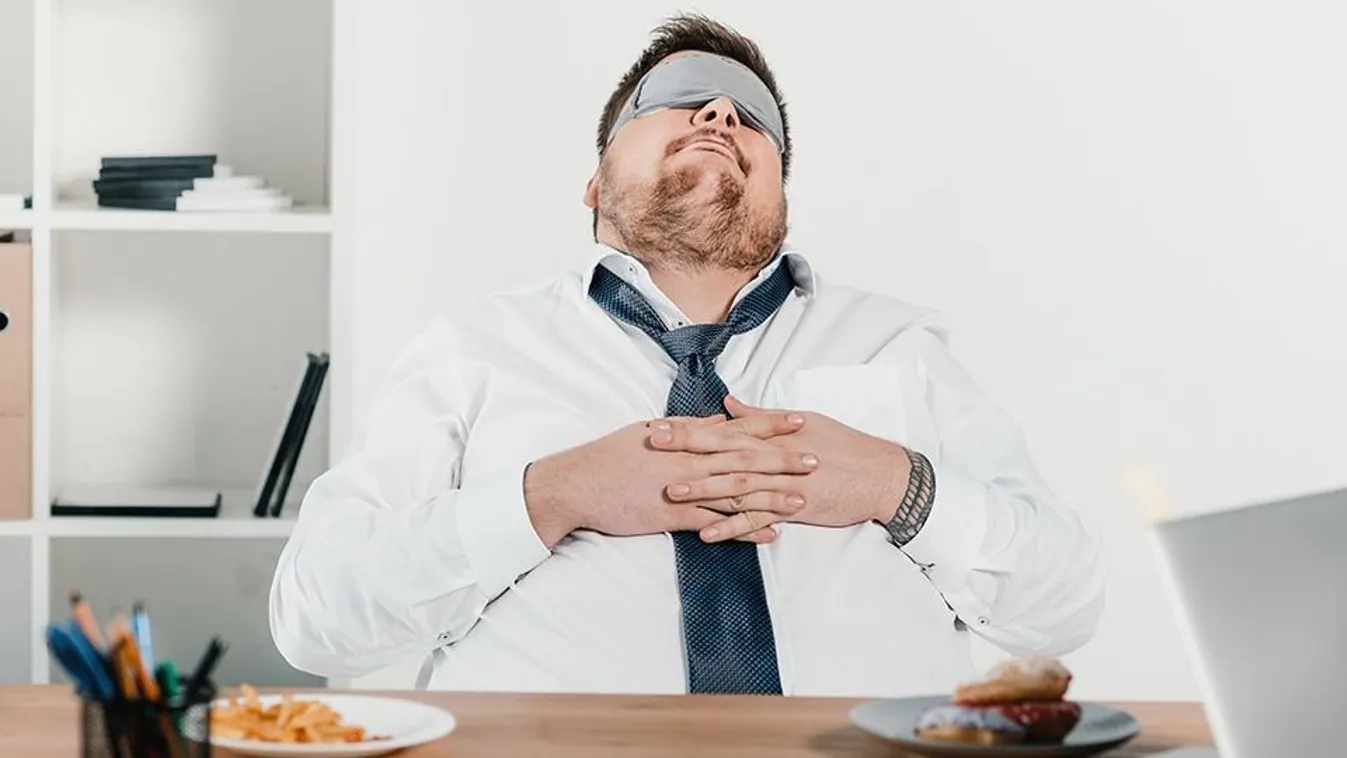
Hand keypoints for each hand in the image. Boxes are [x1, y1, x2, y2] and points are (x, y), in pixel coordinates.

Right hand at [524, 410, 813, 548]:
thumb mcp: (649, 431)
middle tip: (816, 459)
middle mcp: (689, 460)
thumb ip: (688, 427)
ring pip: (735, 492)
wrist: (577, 484)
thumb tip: (717, 420)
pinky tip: (769, 533)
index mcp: (685, 437)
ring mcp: (682, 488)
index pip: (736, 428)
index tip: (799, 420)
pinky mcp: (673, 516)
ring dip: (771, 496)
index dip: (769, 424)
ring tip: (804, 500)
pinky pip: (715, 523)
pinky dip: (744, 528)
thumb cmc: (610, 457)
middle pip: (745, 459)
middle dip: (783, 459)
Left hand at [652, 396, 911, 542]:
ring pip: (736, 484)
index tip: (657, 426)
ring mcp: (783, 482)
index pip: (721, 428)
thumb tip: (728, 404)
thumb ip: (760, 417)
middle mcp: (773, 455)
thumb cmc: (842, 445)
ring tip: (671, 492)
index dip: (688, 427)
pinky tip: (706, 532)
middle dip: (685, 449)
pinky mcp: (795, 507)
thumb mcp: (801, 422)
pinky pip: (757, 517)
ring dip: (703, 488)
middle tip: (650, 449)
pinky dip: (732, 525)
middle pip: (722, 451)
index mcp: (771, 433)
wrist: (880, 474)